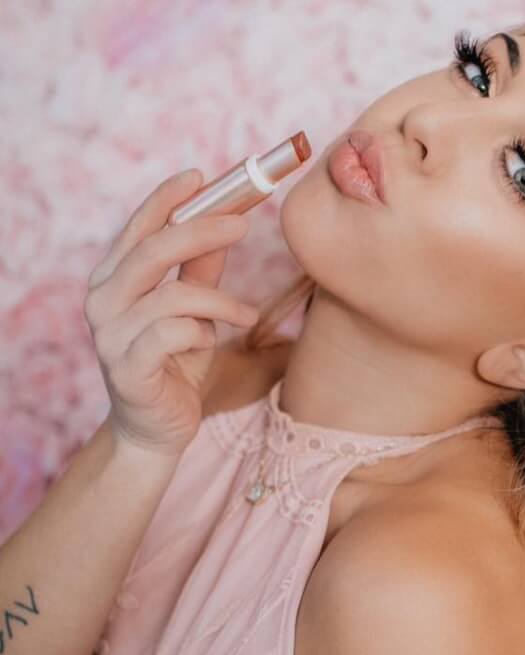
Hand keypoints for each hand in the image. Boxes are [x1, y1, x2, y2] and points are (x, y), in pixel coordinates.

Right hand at [84, 169, 259, 457]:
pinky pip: (172, 334)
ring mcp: (110, 336)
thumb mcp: (194, 312)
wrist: (157, 430)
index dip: (167, 200)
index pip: (138, 228)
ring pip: (171, 295)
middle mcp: (103, 301)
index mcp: (114, 280)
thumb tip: (227, 223)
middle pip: (152, 250)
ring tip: (244, 315)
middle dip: (201, 231)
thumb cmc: (175, 365)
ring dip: (217, 301)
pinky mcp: (127, 368)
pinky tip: (211, 343)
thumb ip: (202, 271)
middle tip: (244, 225)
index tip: (200, 177)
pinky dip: (201, 333)